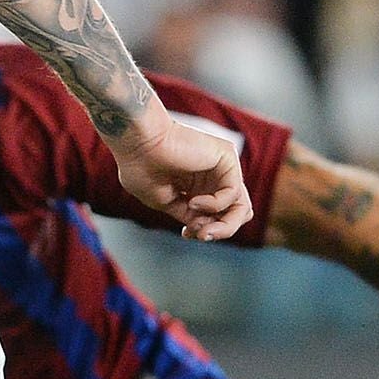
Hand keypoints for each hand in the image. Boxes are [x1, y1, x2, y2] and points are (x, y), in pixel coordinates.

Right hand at [111, 107, 251, 240]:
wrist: (136, 143)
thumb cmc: (141, 168)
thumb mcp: (166, 202)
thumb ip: (189, 216)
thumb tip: (206, 231)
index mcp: (199, 186)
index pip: (219, 216)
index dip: (206, 230)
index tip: (185, 234)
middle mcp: (214, 176)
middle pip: (236, 214)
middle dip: (221, 231)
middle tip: (201, 236)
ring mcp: (222, 167)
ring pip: (242, 207)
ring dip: (224, 226)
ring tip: (203, 229)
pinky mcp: (227, 157)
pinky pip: (233, 192)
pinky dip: (215, 205)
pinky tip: (194, 202)